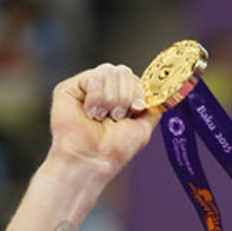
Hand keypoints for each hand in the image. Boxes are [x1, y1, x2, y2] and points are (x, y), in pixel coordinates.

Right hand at [48, 63, 159, 179]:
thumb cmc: (115, 149)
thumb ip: (153, 109)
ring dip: (111, 99)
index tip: (137, 109)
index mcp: (120, 98)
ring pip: (109, 71)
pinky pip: (93, 77)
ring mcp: (87, 88)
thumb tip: (161, 93)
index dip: (139, 91)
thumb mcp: (143, 128)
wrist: (93, 159)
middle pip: (123, 71)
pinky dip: (96, 97)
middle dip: (125, 96)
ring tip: (102, 118)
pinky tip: (90, 113)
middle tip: (117, 117)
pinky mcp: (70, 88)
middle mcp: (104, 90)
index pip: (134, 78)